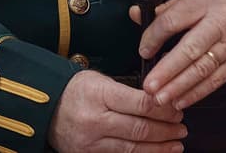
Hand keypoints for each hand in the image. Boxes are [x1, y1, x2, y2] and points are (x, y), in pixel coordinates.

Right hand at [48, 70, 185, 151]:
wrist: (44, 107)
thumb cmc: (75, 90)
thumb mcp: (98, 79)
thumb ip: (126, 91)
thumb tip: (159, 99)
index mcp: (99, 93)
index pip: (140, 103)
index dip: (163, 108)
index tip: (176, 108)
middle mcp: (95, 119)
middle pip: (140, 127)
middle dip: (166, 130)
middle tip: (182, 128)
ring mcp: (91, 141)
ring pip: (133, 147)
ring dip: (159, 147)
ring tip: (176, 144)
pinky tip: (155, 152)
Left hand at [131, 0, 225, 108]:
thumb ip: (167, 8)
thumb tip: (138, 16)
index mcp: (204, 2)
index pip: (174, 21)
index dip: (155, 37)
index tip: (144, 50)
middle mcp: (218, 24)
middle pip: (190, 50)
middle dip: (167, 71)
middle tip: (149, 86)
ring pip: (203, 69)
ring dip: (180, 87)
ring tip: (161, 98)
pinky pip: (217, 79)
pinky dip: (199, 92)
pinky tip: (182, 100)